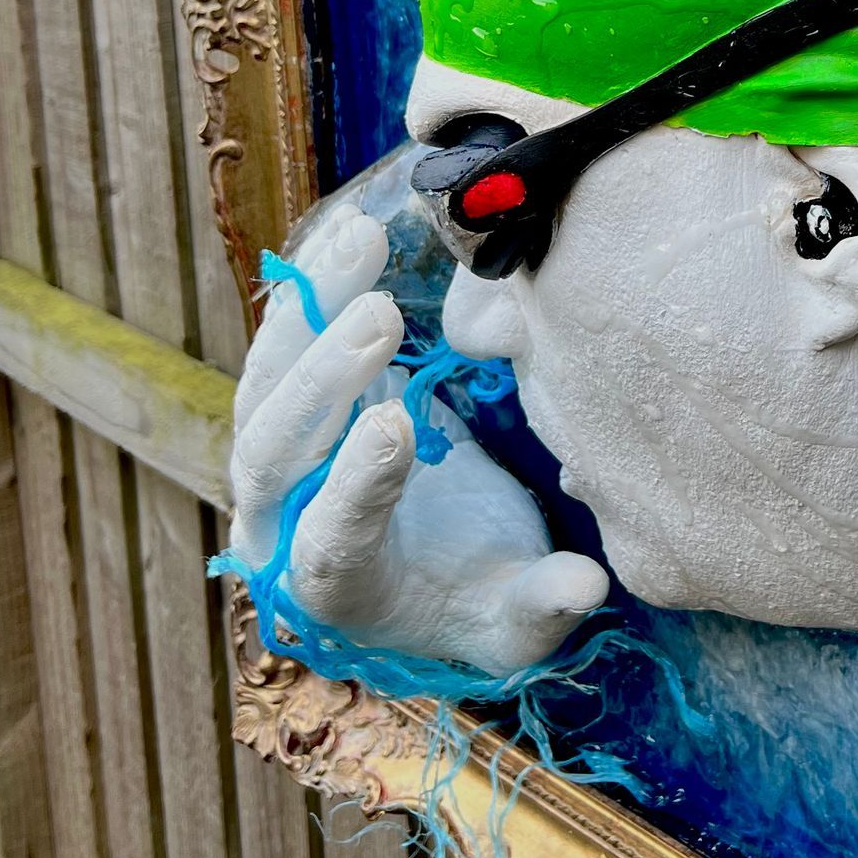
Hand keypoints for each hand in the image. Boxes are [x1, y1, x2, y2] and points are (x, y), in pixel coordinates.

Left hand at [230, 203, 607, 675]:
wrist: (415, 576)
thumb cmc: (467, 603)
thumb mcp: (509, 626)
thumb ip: (539, 607)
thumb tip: (589, 583)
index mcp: (336, 588)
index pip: (328, 539)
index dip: (356, 486)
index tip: (399, 426)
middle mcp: (281, 522)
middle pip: (271, 450)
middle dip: (321, 381)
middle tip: (380, 316)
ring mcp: (277, 458)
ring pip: (267, 381)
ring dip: (312, 310)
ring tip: (362, 240)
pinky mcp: (292, 402)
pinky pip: (285, 341)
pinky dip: (314, 286)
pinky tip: (353, 231)